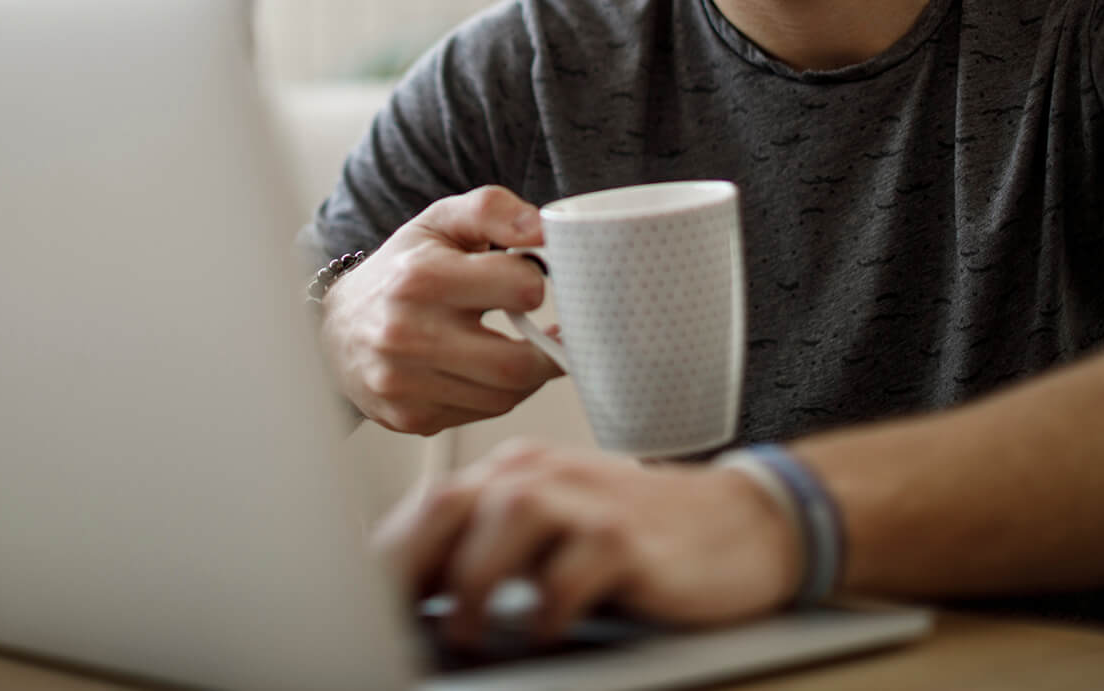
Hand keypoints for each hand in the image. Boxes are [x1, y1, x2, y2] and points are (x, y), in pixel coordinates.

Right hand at [318, 186, 563, 434]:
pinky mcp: (410, 416)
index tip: (528, 283)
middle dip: (549, 350)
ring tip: (524, 349)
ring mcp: (405, 382)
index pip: (519, 288)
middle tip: (553, 333)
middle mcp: (406, 333)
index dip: (535, 283)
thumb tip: (541, 229)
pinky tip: (489, 370)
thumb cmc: (399, 271)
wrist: (335, 328)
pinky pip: (482, 414)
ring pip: (504, 396)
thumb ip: (492, 209)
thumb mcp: (439, 222)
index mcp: (420, 277)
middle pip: (516, 363)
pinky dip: (498, 394)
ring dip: (529, 375)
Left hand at [374, 439, 803, 645]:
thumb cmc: (639, 537)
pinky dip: (544, 610)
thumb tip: (412, 598)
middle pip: (451, 504)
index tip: (361, 602)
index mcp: (517, 471)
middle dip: (410, 564)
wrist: (742, 526)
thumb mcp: (557, 532)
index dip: (390, 556)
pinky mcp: (625, 537)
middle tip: (394, 619)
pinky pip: (567, 574)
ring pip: (502, 526)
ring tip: (464, 632)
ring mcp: (585, 500)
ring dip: (472, 587)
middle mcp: (543, 474)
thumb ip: (493, 548)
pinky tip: (540, 631)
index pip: (431, 505)